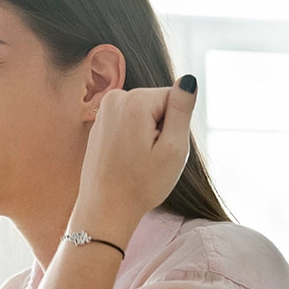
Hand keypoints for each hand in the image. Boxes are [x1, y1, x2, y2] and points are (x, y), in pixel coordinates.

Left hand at [74, 75, 196, 239]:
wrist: (105, 209)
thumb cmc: (142, 184)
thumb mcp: (174, 148)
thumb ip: (182, 109)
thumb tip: (188, 79)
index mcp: (135, 100)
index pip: (175, 98)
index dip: (175, 126)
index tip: (161, 149)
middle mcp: (115, 97)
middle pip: (158, 104)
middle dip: (162, 128)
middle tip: (151, 157)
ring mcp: (104, 110)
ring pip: (145, 114)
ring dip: (148, 134)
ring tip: (138, 159)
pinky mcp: (100, 123)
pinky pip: (129, 123)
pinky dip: (134, 139)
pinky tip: (126, 159)